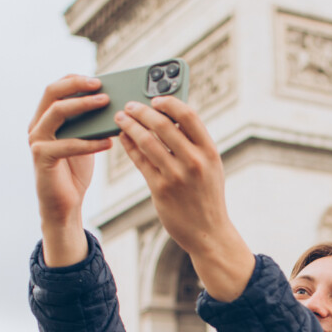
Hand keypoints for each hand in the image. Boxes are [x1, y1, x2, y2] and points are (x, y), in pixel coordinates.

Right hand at [28, 75, 113, 265]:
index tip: (98, 78)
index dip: (75, 79)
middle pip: (52, 93)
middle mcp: (36, 126)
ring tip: (107, 106)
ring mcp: (36, 141)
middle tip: (101, 86)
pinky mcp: (41, 158)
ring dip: (84, 106)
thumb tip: (115, 103)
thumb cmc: (75, 172)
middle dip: (77, 85)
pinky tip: (109, 142)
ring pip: (58, 113)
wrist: (64, 206)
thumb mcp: (84, 141)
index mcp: (44, 118)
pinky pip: (67, 144)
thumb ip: (90, 123)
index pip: (56, 88)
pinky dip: (90, 142)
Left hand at [115, 97, 253, 300]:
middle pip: (163, 125)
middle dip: (142, 111)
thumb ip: (194, 144)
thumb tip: (168, 117)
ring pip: (147, 141)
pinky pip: (140, 161)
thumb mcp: (211, 167)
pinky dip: (128, 146)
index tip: (156, 98)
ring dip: (130, 126)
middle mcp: (194, 162)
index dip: (169, 102)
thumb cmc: (207, 196)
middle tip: (130, 105)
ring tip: (120, 118)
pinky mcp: (160, 189)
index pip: (188, 116)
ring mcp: (176, 176)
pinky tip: (122, 138)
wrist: (208, 233)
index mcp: (210, 152)